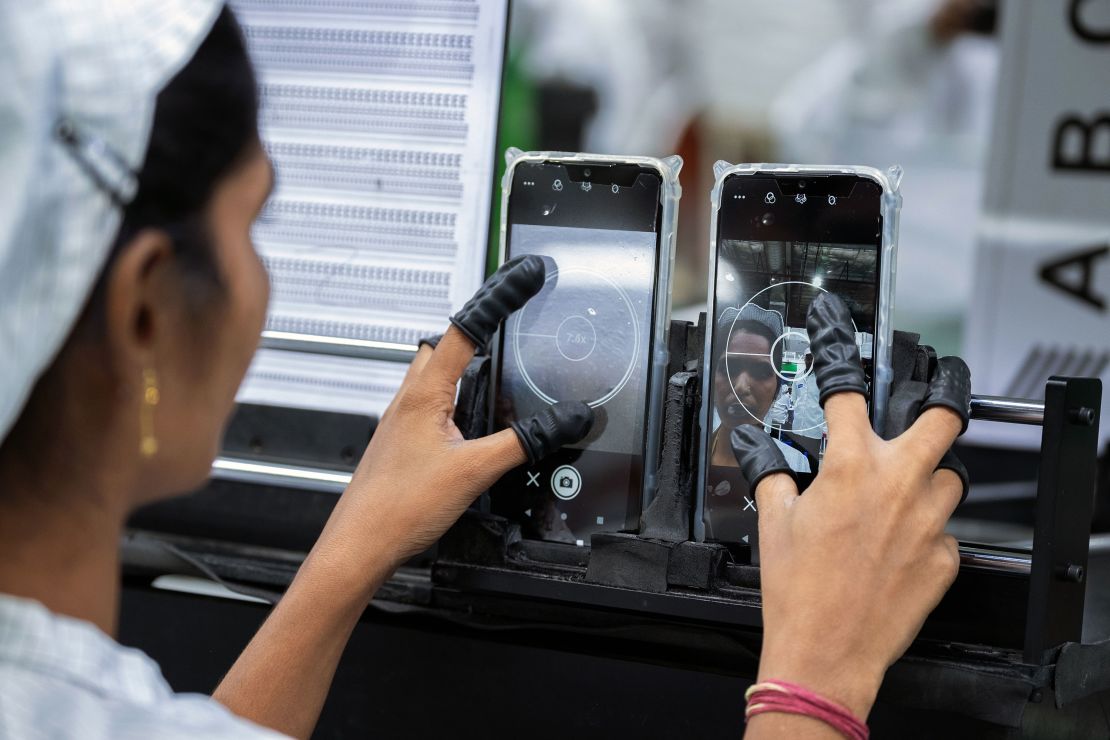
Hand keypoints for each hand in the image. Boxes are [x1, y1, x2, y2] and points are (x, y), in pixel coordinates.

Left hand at [317, 256, 592, 588]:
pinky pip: (430, 406)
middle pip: (443, 346)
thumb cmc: (397, 507)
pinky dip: (454, 403)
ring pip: (434, 376)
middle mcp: (408, 399)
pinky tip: (469, 430)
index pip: (464, 329)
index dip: (496, 299)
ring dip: (462, 370)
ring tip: (495, 380)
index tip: (521, 280)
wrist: (361, 544)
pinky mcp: (402, 442)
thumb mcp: (476, 471)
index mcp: (423, 393)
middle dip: (475, 334)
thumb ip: (524, 441)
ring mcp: (402, 420)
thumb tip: (563, 420)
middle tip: (508, 327)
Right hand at [732, 294, 969, 719]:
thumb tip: (755, 449)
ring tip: (899, 493)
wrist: (827, 651)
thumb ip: (771, 472)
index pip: (849, 392)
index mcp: (850, 468)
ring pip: (949, 477)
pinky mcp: (944, 558)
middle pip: (945, 418)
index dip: (840, 355)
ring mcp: (928, 523)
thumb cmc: (797, 590)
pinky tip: (897, 544)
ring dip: (926, 477)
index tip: (838, 331)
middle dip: (941, 400)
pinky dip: (925, 529)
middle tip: (929, 402)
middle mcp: (898, 486)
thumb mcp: (773, 520)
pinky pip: (944, 529)